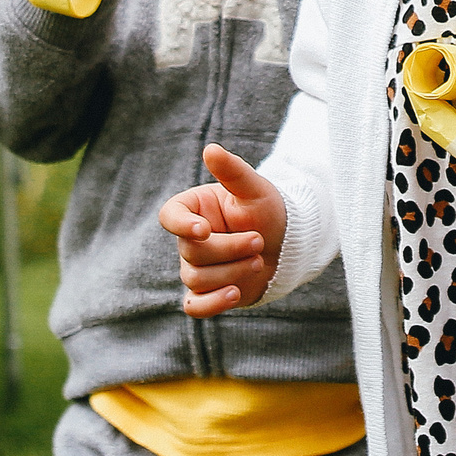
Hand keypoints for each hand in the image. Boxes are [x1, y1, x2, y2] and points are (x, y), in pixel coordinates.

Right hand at [159, 145, 286, 314]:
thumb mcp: (255, 189)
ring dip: (233, 271)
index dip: (181, 225)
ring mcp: (196, 268)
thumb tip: (210, 149)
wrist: (286, 245)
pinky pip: (195, 306)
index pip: (169, 216)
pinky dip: (212, 303)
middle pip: (192, 252)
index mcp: (194, 209)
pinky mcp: (207, 293)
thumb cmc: (268, 211)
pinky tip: (235, 294)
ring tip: (259, 259)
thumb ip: (232, 171)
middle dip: (229, 249)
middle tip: (259, 241)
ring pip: (197, 278)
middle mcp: (190, 240)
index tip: (204, 229)